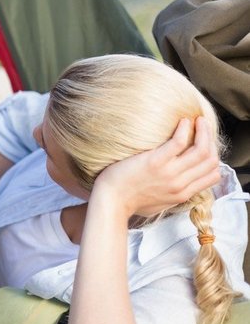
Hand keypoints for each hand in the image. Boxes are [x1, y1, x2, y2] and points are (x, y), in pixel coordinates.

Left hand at [92, 116, 220, 218]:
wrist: (110, 201)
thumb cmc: (127, 201)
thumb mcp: (158, 204)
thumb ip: (171, 195)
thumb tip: (178, 187)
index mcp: (182, 195)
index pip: (213, 175)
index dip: (214, 158)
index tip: (206, 145)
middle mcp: (180, 184)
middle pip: (211, 161)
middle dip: (211, 141)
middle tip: (204, 127)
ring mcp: (169, 173)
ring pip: (201, 150)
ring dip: (203, 131)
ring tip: (198, 120)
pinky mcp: (155, 162)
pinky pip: (179, 142)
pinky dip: (184, 129)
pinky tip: (183, 121)